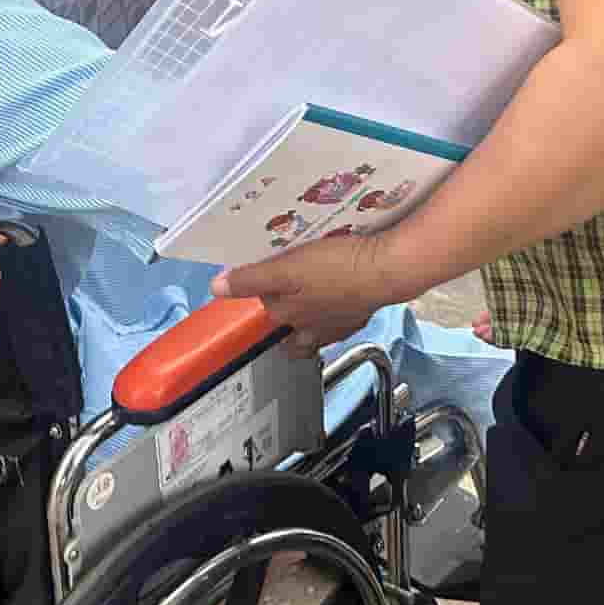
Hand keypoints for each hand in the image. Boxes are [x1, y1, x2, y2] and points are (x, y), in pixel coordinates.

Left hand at [211, 235, 402, 352]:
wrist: (386, 272)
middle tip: (282, 298)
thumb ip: (252, 280)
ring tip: (307, 306)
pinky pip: (341, 321)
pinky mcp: (360, 315)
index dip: (260, 304)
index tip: (260, 292)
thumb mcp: (286, 270)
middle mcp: (312, 329)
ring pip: (315, 332)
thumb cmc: (335, 269)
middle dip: (285, 322)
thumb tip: (216, 288)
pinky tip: (338, 299)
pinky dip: (336, 313)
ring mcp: (338, 325)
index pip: (265, 319)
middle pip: (290, 335)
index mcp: (290, 317)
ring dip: (308, 324)